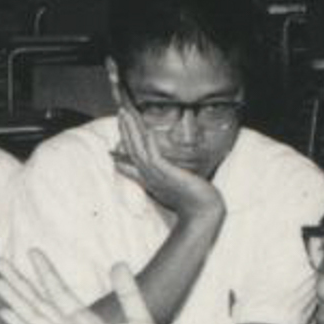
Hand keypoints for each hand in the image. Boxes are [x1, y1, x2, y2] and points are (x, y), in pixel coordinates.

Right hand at [0, 251, 166, 323]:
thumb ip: (128, 293)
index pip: (60, 294)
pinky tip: (5, 312)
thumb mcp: (139, 319)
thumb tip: (118, 264)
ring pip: (34, 316)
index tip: (33, 252)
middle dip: (19, 283)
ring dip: (13, 299)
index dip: (46, 273)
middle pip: (38, 303)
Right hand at [110, 65, 225, 223]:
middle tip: (122, 110)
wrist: (202, 213)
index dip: (126, 138)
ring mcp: (156, 175)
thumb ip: (164, 174)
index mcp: (149, 177)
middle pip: (132, 148)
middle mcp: (149, 175)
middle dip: (127, 128)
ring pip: (139, 148)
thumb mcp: (172, 184)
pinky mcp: (166, 174)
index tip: (122, 121)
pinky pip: (154, 156)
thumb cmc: (190, 200)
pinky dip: (150, 143)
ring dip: (133, 130)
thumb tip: (159, 166)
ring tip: (128, 113)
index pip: (132, 154)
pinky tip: (148, 131)